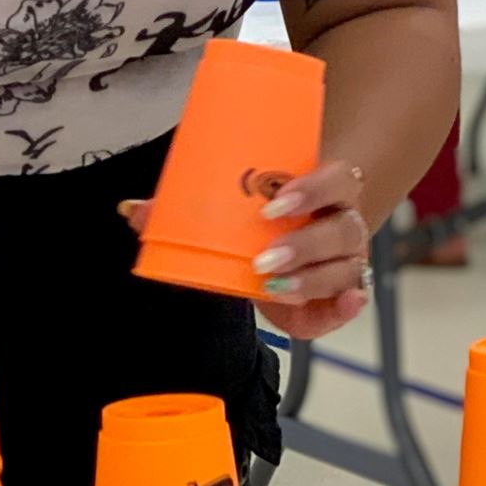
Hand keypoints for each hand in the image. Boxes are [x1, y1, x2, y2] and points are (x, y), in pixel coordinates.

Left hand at [120, 157, 375, 341]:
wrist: (295, 231)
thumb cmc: (265, 217)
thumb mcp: (234, 208)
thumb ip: (186, 209)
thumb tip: (132, 210)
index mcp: (326, 188)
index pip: (334, 180)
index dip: (310, 190)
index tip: (271, 204)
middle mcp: (344, 221)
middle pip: (341, 229)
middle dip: (304, 244)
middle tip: (262, 257)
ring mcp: (348, 258)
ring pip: (345, 267)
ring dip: (311, 279)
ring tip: (273, 285)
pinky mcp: (341, 294)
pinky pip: (354, 300)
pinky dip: (348, 306)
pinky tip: (342, 305)